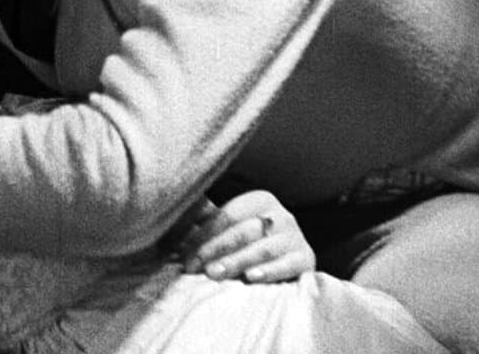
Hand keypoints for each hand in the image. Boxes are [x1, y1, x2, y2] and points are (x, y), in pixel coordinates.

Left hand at [177, 190, 314, 282]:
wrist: (287, 264)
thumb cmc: (248, 245)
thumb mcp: (229, 228)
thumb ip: (204, 219)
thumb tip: (172, 209)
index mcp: (260, 200)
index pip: (227, 216)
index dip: (203, 235)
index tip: (183, 254)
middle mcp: (281, 215)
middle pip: (243, 232)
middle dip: (216, 250)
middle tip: (195, 266)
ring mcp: (296, 237)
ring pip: (263, 249)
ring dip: (236, 261)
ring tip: (215, 274)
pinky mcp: (307, 259)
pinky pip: (288, 265)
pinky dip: (269, 271)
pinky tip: (251, 278)